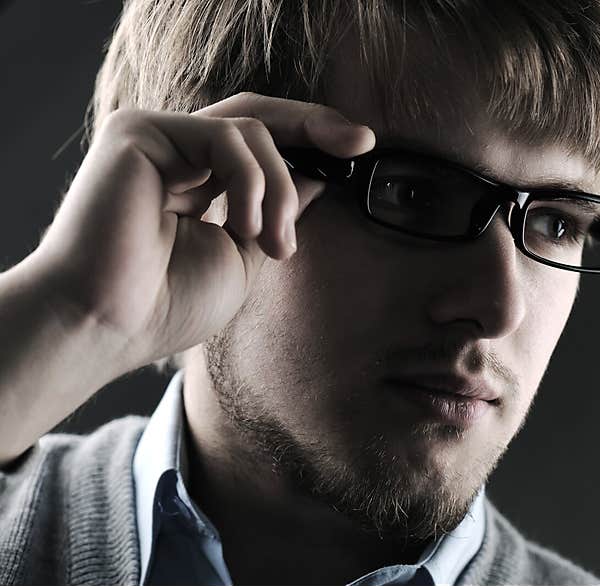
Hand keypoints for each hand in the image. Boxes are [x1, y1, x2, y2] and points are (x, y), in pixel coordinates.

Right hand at [31, 92, 374, 370]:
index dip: (310, 139)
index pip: (259, 142)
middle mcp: (175, 153)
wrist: (109, 325)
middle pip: (258, 117)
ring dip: (280, 191)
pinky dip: (251, 183)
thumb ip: (277, 213)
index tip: (359, 149)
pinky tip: (243, 228)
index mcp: (196, 180)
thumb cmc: (167, 304)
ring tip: (273, 244)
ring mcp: (156, 138)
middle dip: (316, 126)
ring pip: (252, 132)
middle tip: (360, 143)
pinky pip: (225, 138)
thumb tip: (319, 178)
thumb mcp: (245, 255)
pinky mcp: (140, 132)